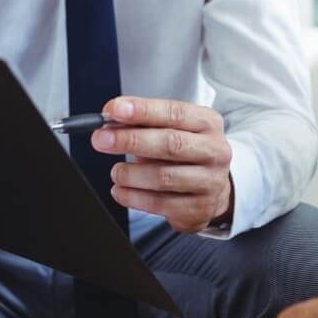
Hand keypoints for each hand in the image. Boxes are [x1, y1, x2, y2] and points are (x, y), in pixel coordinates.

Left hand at [93, 96, 232, 233]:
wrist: (214, 190)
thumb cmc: (188, 154)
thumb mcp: (176, 130)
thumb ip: (146, 124)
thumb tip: (112, 121)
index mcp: (209, 123)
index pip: (175, 113)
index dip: (144, 110)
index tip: (116, 109)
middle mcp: (215, 150)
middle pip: (171, 143)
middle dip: (132, 140)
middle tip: (101, 139)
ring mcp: (209, 181)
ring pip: (163, 177)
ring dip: (130, 173)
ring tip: (116, 171)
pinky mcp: (198, 208)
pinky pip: (158, 204)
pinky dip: (132, 196)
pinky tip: (120, 190)